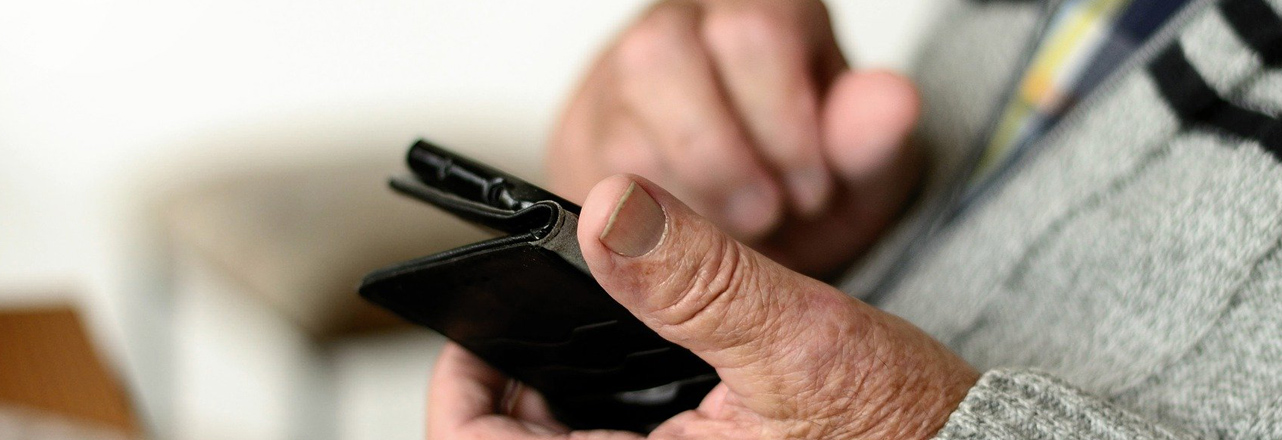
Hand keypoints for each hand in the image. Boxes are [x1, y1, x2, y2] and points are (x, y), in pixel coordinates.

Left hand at [428, 176, 976, 439]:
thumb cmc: (907, 433)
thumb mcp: (801, 340)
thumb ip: (698, 278)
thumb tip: (604, 210)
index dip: (463, 389)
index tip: (483, 322)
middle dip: (520, 377)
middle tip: (549, 308)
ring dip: (565, 388)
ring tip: (601, 324)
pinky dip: (607, 401)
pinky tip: (640, 358)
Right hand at [547, 0, 922, 276]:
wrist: (747, 235)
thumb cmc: (803, 185)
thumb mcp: (857, 174)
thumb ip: (870, 141)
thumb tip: (893, 100)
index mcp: (759, 9)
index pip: (752, 26)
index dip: (783, 119)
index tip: (812, 188)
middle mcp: (678, 28)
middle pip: (660, 53)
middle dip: (721, 154)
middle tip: (767, 214)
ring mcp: (617, 83)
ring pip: (615, 118)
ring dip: (679, 196)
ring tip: (733, 229)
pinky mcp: (582, 144)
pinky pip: (590, 184)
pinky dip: (648, 228)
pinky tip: (691, 240)